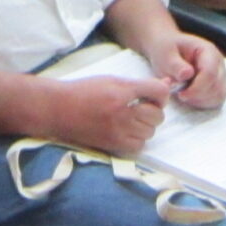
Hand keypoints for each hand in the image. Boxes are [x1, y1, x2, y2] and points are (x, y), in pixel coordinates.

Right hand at [43, 74, 173, 155]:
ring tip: (131, 119)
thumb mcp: (111, 80)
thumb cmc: (83, 91)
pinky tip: (127, 131)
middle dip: (153, 110)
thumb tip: (166, 84)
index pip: (158, 92)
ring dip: (145, 125)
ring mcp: (118, 131)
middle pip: (157, 115)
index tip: (154, 96)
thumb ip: (138, 85)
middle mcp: (122, 112)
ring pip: (150, 131)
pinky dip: (137, 139)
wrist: (58, 109)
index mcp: (121, 91)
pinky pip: (139, 145)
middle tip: (141, 107)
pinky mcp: (113, 145)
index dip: (161, 93)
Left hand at [148, 33, 225, 110]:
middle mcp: (218, 63)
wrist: (166, 48)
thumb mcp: (166, 53)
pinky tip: (189, 98)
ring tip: (184, 94)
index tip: (181, 94)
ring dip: (201, 100)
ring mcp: (220, 75)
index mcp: (208, 51)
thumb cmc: (166, 49)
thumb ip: (175, 64)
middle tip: (180, 94)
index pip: (210, 73)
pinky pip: (216, 100)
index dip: (197, 88)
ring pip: (219, 95)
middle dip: (198, 95)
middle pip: (217, 86)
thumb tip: (187, 74)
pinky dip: (203, 103)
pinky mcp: (216, 86)